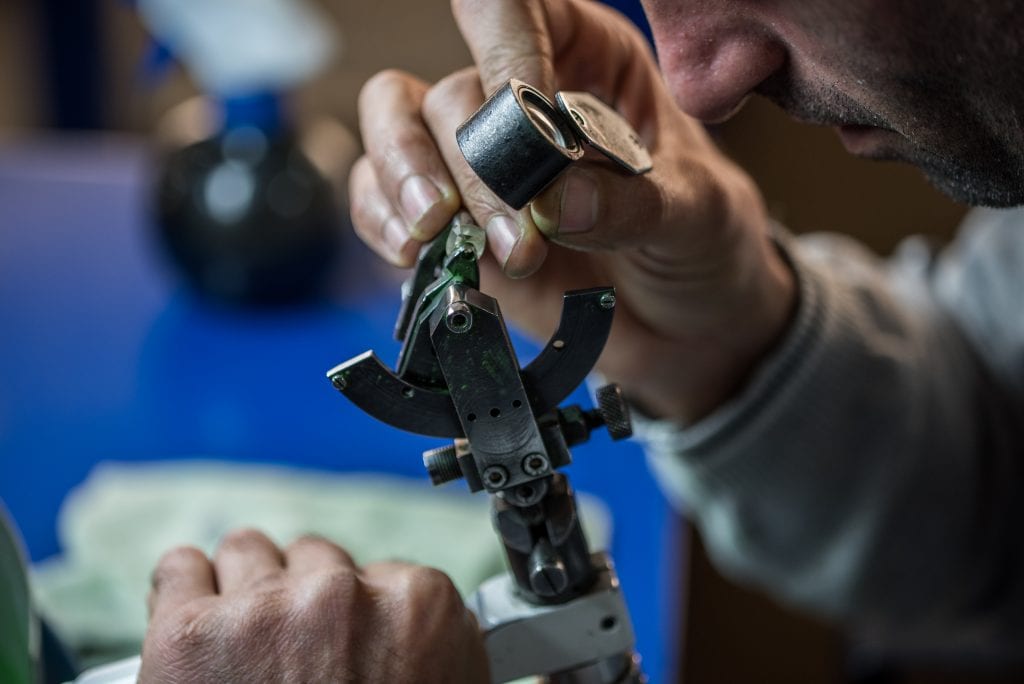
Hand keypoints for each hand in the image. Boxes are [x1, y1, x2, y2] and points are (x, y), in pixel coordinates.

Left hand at [139, 529, 488, 682]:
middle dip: (301, 600)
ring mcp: (263, 609)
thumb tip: (408, 643)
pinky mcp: (188, 633)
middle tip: (290, 655)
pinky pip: (179, 569)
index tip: (346, 647)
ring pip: (246, 551)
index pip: (386, 574)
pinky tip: (190, 628)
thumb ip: (427, 653)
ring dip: (242, 589)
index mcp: (419, 609)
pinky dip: (182, 593)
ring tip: (237, 641)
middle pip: (314, 558)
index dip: (361, 617)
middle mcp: (343, 595)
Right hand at [350, 0, 794, 422]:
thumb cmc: (702, 244)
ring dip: (407, 180)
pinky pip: (379, 195)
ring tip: (438, 237)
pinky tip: (415, 253)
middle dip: (475, 168)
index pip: (514, 10)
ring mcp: (476, 160)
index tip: (519, 118)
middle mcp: (519, 96)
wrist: (687, 326)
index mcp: (587, 59)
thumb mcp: (697, 215)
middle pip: (454, 92)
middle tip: (516, 237)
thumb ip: (632, 205)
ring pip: (396, 122)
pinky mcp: (448, 221)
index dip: (504, 49)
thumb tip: (554, 200)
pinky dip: (382, 220)